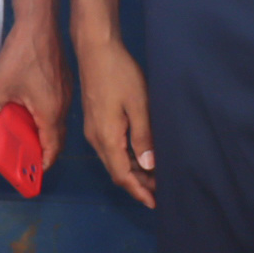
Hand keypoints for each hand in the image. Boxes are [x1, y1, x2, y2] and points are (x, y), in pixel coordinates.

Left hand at [0, 15, 69, 168]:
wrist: (40, 22)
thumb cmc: (22, 55)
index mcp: (50, 112)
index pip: (52, 148)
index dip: (43, 162)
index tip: (32, 171)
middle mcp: (62, 105)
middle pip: (56, 137)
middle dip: (41, 149)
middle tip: (24, 156)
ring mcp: (66, 92)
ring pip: (57, 121)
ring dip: (43, 131)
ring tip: (24, 135)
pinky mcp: (63, 81)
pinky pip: (56, 107)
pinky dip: (45, 115)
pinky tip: (29, 109)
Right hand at [74, 34, 155, 206]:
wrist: (96, 50)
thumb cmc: (119, 73)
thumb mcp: (138, 104)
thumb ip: (143, 136)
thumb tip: (149, 166)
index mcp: (106, 137)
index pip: (122, 175)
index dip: (138, 190)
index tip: (154, 202)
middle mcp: (96, 138)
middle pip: (116, 171)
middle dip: (137, 184)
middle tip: (160, 191)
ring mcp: (93, 129)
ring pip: (113, 160)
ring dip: (132, 171)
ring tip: (154, 176)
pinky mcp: (95, 120)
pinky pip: (110, 148)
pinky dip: (126, 157)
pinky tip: (140, 154)